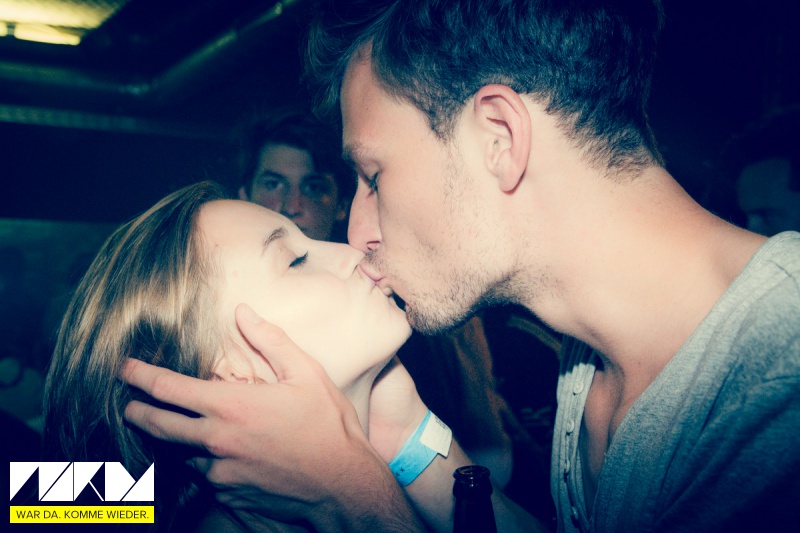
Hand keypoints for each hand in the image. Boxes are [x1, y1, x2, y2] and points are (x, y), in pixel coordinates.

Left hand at [122, 304, 417, 530]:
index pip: (169, 389)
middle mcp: (217, 441)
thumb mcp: (307, 374)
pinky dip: (207, 464)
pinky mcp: (229, 496)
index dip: (140, 376)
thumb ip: (271, 341)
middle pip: (160, 426)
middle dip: (138, 412)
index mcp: (231, 406)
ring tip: (178, 432)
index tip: (124, 368)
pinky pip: (208, 477)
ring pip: (183, 455)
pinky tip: (223, 457)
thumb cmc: (328, 427)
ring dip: (177, 442)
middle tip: (128, 405)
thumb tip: (243, 313)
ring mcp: (220, 473)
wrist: (343, 486)